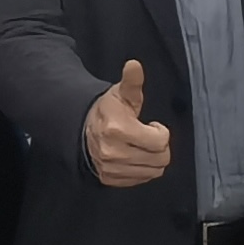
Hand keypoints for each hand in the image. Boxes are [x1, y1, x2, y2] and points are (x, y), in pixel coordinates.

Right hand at [84, 57, 171, 187]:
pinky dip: (142, 170)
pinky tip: (134, 156)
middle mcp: (114, 152)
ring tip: (140, 146)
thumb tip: (134, 65)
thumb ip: (132, 81)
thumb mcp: (121, 94)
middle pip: (160, 159)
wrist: (82, 130)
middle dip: (158, 146)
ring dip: (152, 158)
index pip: (161, 142)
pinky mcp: (110, 179)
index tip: (151, 125)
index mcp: (118, 129)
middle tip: (146, 136)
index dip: (160, 132)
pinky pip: (141, 180)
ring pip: (154, 171)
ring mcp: (111, 168)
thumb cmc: (108, 111)